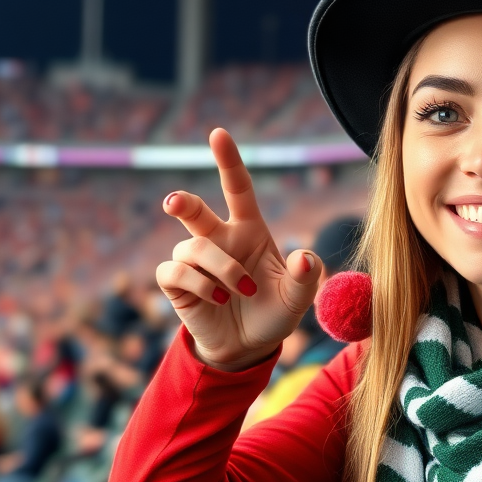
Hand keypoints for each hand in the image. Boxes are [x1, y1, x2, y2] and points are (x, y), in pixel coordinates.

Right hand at [155, 129, 322, 370]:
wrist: (248, 348)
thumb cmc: (274, 313)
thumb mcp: (298, 298)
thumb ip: (306, 277)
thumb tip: (305, 257)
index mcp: (249, 230)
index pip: (238, 188)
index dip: (228, 161)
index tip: (218, 134)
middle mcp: (219, 239)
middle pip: (195, 210)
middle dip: (183, 202)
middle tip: (175, 203)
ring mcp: (195, 260)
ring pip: (193, 247)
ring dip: (220, 269)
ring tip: (239, 292)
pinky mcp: (176, 283)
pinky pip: (175, 271)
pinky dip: (198, 283)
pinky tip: (217, 298)